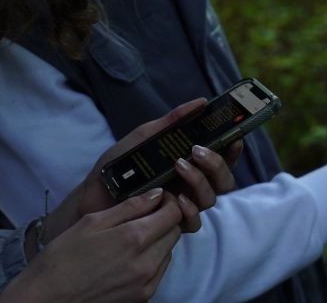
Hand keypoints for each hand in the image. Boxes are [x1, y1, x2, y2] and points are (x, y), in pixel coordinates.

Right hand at [0, 188, 181, 302]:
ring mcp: (146, 284)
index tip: (158, 197)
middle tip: (145, 214)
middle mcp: (146, 264)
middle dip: (165, 219)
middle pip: (174, 233)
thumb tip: (156, 195)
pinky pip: (159, 272)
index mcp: (134, 239)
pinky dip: (152, 260)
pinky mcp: (142, 298)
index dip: (169, 201)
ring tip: (132, 236)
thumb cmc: (62, 258)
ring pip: (168, 253)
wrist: (46, 298)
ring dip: (159, 240)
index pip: (173, 214)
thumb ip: (129, 207)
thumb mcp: (92, 222)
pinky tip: (129, 256)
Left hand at [46, 99, 239, 238]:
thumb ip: (172, 122)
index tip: (234, 137)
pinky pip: (193, 222)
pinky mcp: (170, 224)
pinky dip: (189, 210)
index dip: (233, 149)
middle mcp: (191, 184)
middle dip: (216, 164)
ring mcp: (182, 204)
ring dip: (200, 182)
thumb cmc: (118, 165)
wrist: (92, 194)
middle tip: (196, 151)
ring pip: (211, 198)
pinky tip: (176, 199)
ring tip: (179, 167)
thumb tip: (200, 102)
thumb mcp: (145, 137)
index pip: (221, 157)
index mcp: (189, 162)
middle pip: (223, 179)